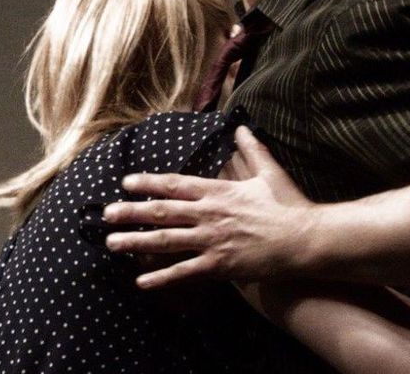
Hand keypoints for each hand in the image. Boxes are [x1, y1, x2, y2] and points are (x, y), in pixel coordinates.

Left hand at [103, 126, 315, 287]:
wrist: (304, 240)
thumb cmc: (288, 205)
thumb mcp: (268, 172)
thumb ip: (251, 150)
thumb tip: (241, 128)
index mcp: (218, 191)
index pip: (174, 184)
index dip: (147, 183)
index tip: (126, 182)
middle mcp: (209, 214)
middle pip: (161, 212)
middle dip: (130, 212)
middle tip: (106, 214)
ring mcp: (212, 240)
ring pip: (165, 241)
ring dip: (135, 242)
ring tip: (112, 243)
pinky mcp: (219, 265)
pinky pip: (184, 272)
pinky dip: (161, 278)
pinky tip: (141, 282)